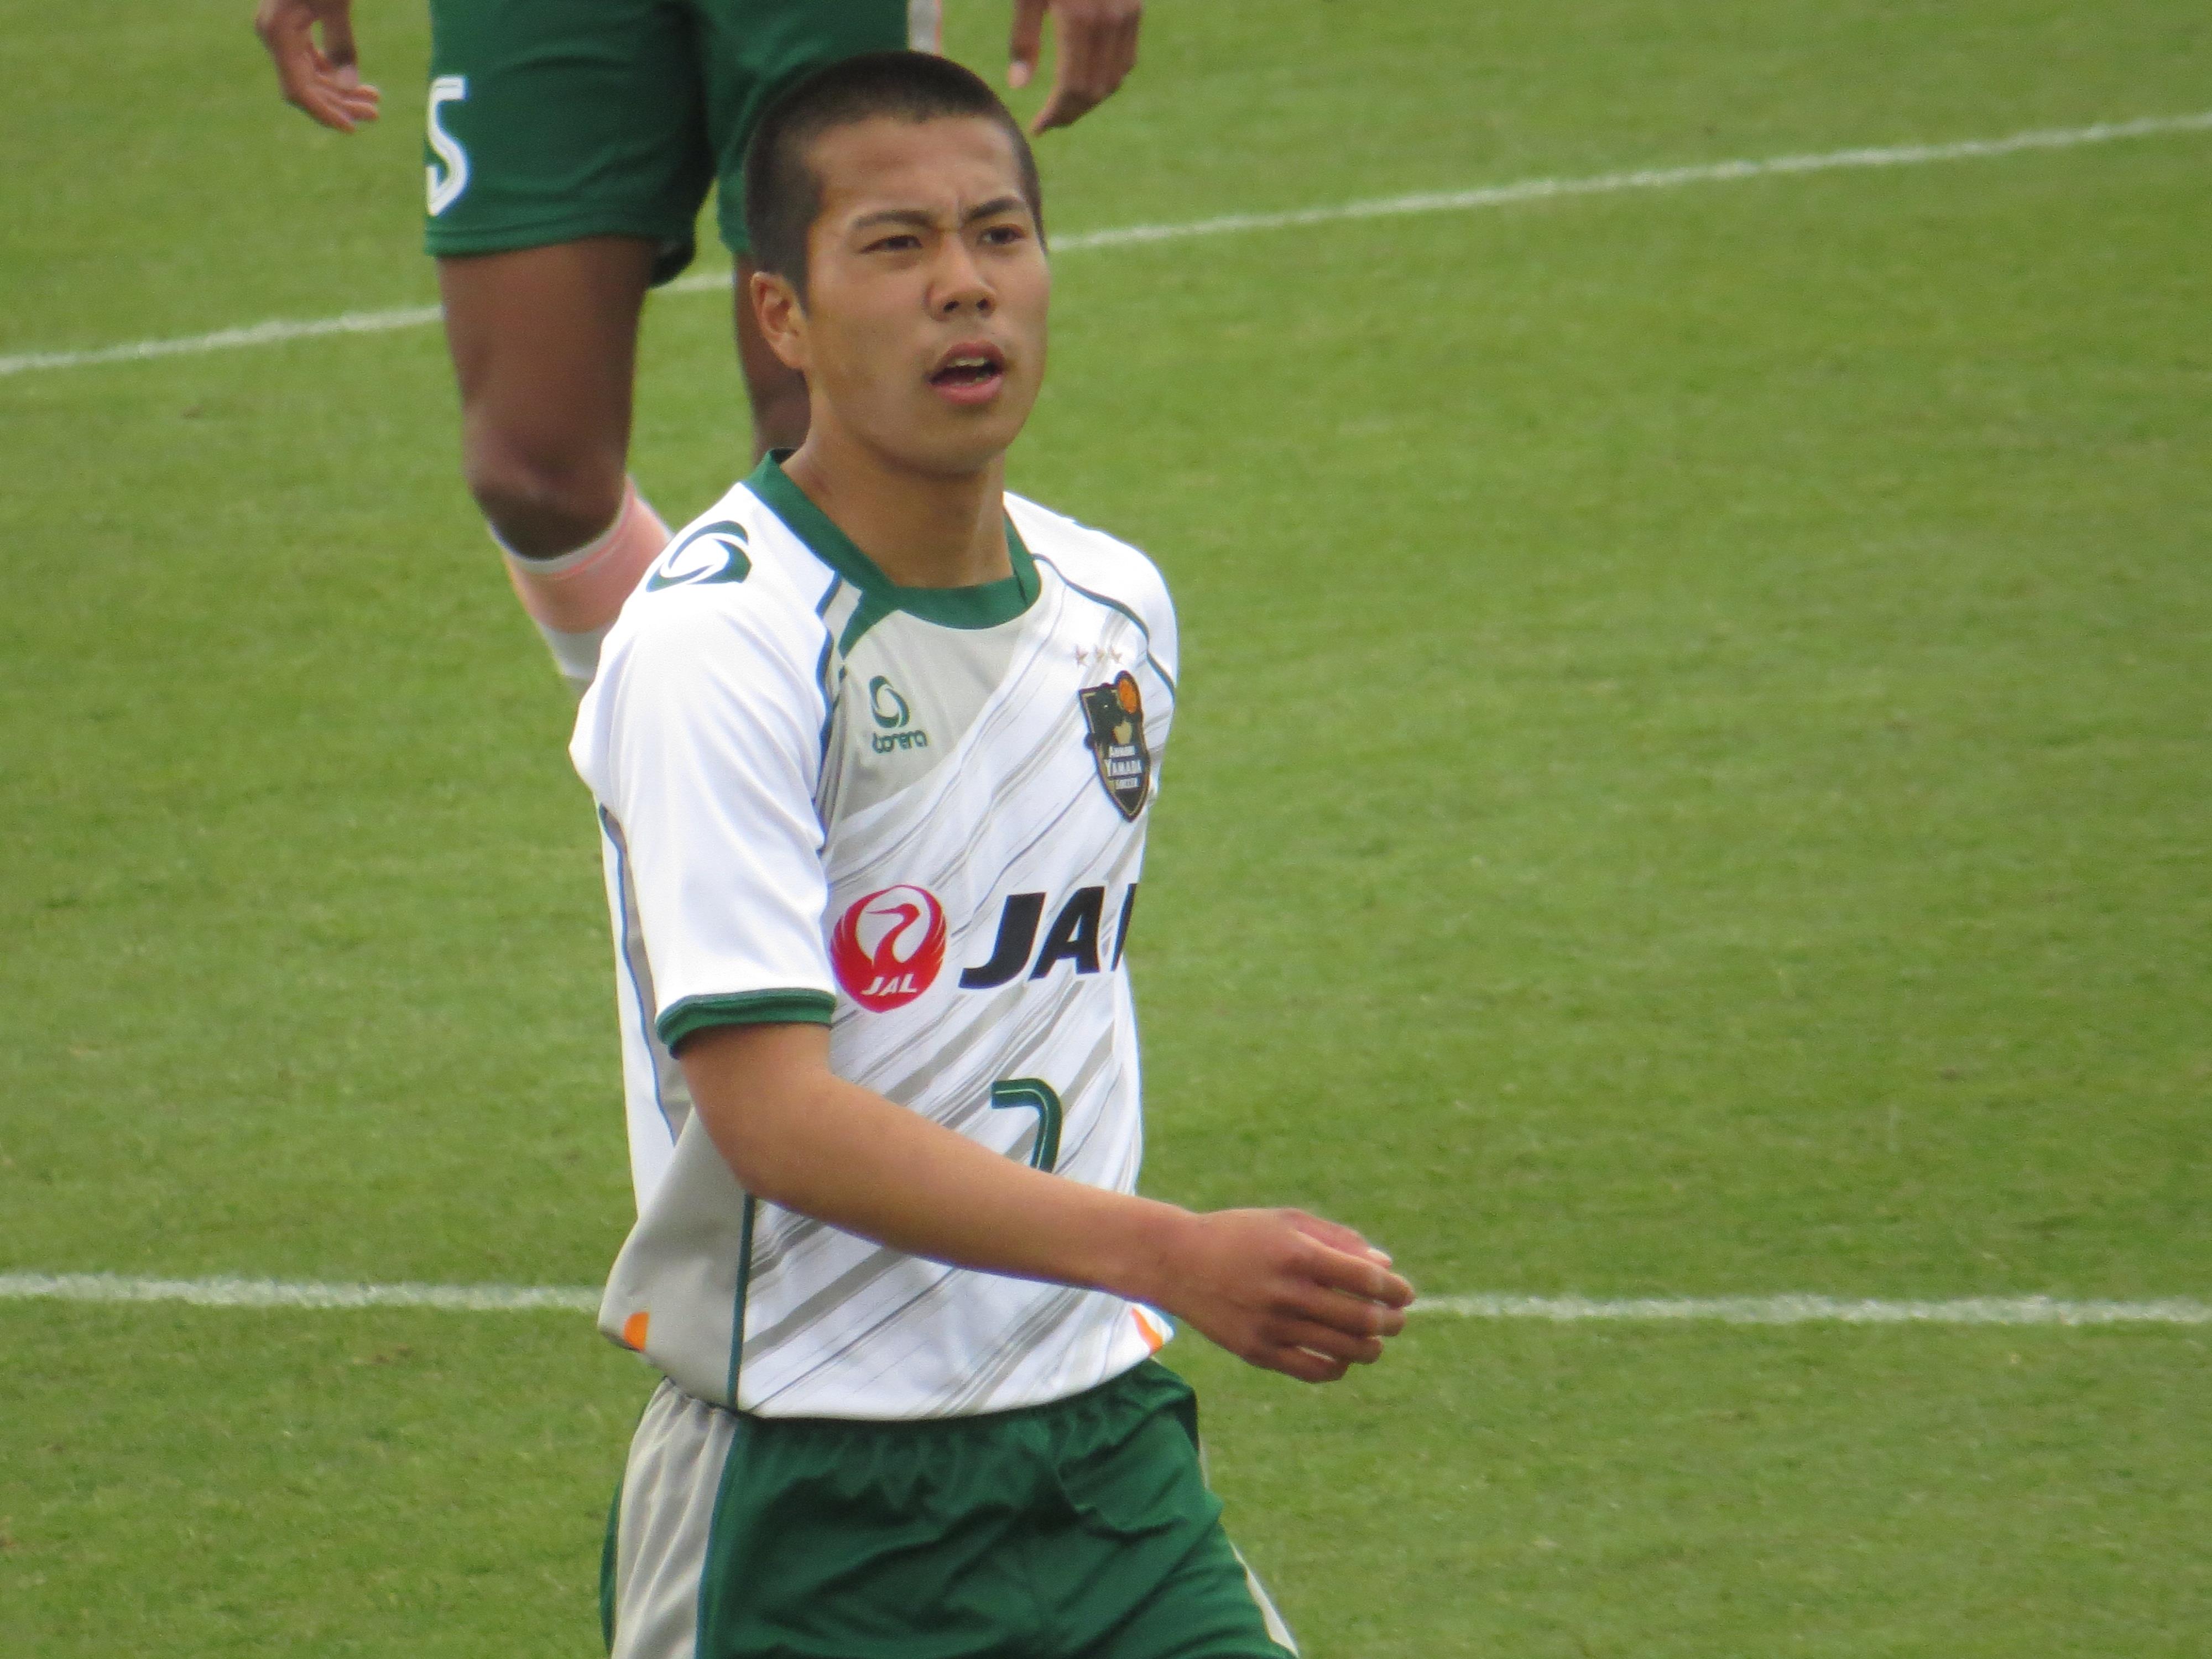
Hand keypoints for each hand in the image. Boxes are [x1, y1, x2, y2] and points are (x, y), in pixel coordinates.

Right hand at [255, 0, 380, 132]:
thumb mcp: (337, 3)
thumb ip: (342, 44)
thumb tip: (348, 87)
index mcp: (277, 32)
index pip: (298, 89)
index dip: (324, 112)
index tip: (351, 129)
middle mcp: (273, 35)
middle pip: (305, 86)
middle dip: (340, 102)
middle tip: (376, 113)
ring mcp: (280, 31)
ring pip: (309, 75)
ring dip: (340, 90)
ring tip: (375, 101)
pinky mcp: (291, 26)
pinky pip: (309, 59)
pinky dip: (333, 72)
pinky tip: (359, 84)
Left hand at [1008, 0, 1141, 134]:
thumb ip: (1024, 38)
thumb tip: (1018, 86)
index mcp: (1079, 18)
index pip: (1072, 87)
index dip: (1055, 114)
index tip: (1038, 128)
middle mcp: (1110, 21)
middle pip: (1096, 89)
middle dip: (1071, 113)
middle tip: (1049, 122)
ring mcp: (1127, 15)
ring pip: (1115, 78)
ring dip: (1090, 100)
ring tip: (1065, 106)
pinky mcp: (1135, 9)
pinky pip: (1127, 58)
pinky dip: (1108, 78)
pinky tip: (1086, 81)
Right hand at [1150, 1209, 1414, 1383]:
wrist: (1177, 1262)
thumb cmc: (1240, 1235)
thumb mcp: (1287, 1221)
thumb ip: (1338, 1240)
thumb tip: (1385, 1266)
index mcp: (1298, 1254)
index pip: (1366, 1279)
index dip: (1395, 1290)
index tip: (1404, 1294)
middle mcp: (1287, 1292)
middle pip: (1361, 1319)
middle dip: (1391, 1322)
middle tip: (1397, 1320)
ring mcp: (1271, 1326)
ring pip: (1343, 1350)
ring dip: (1371, 1348)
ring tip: (1375, 1341)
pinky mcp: (1257, 1353)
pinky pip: (1313, 1371)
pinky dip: (1338, 1367)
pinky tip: (1343, 1357)